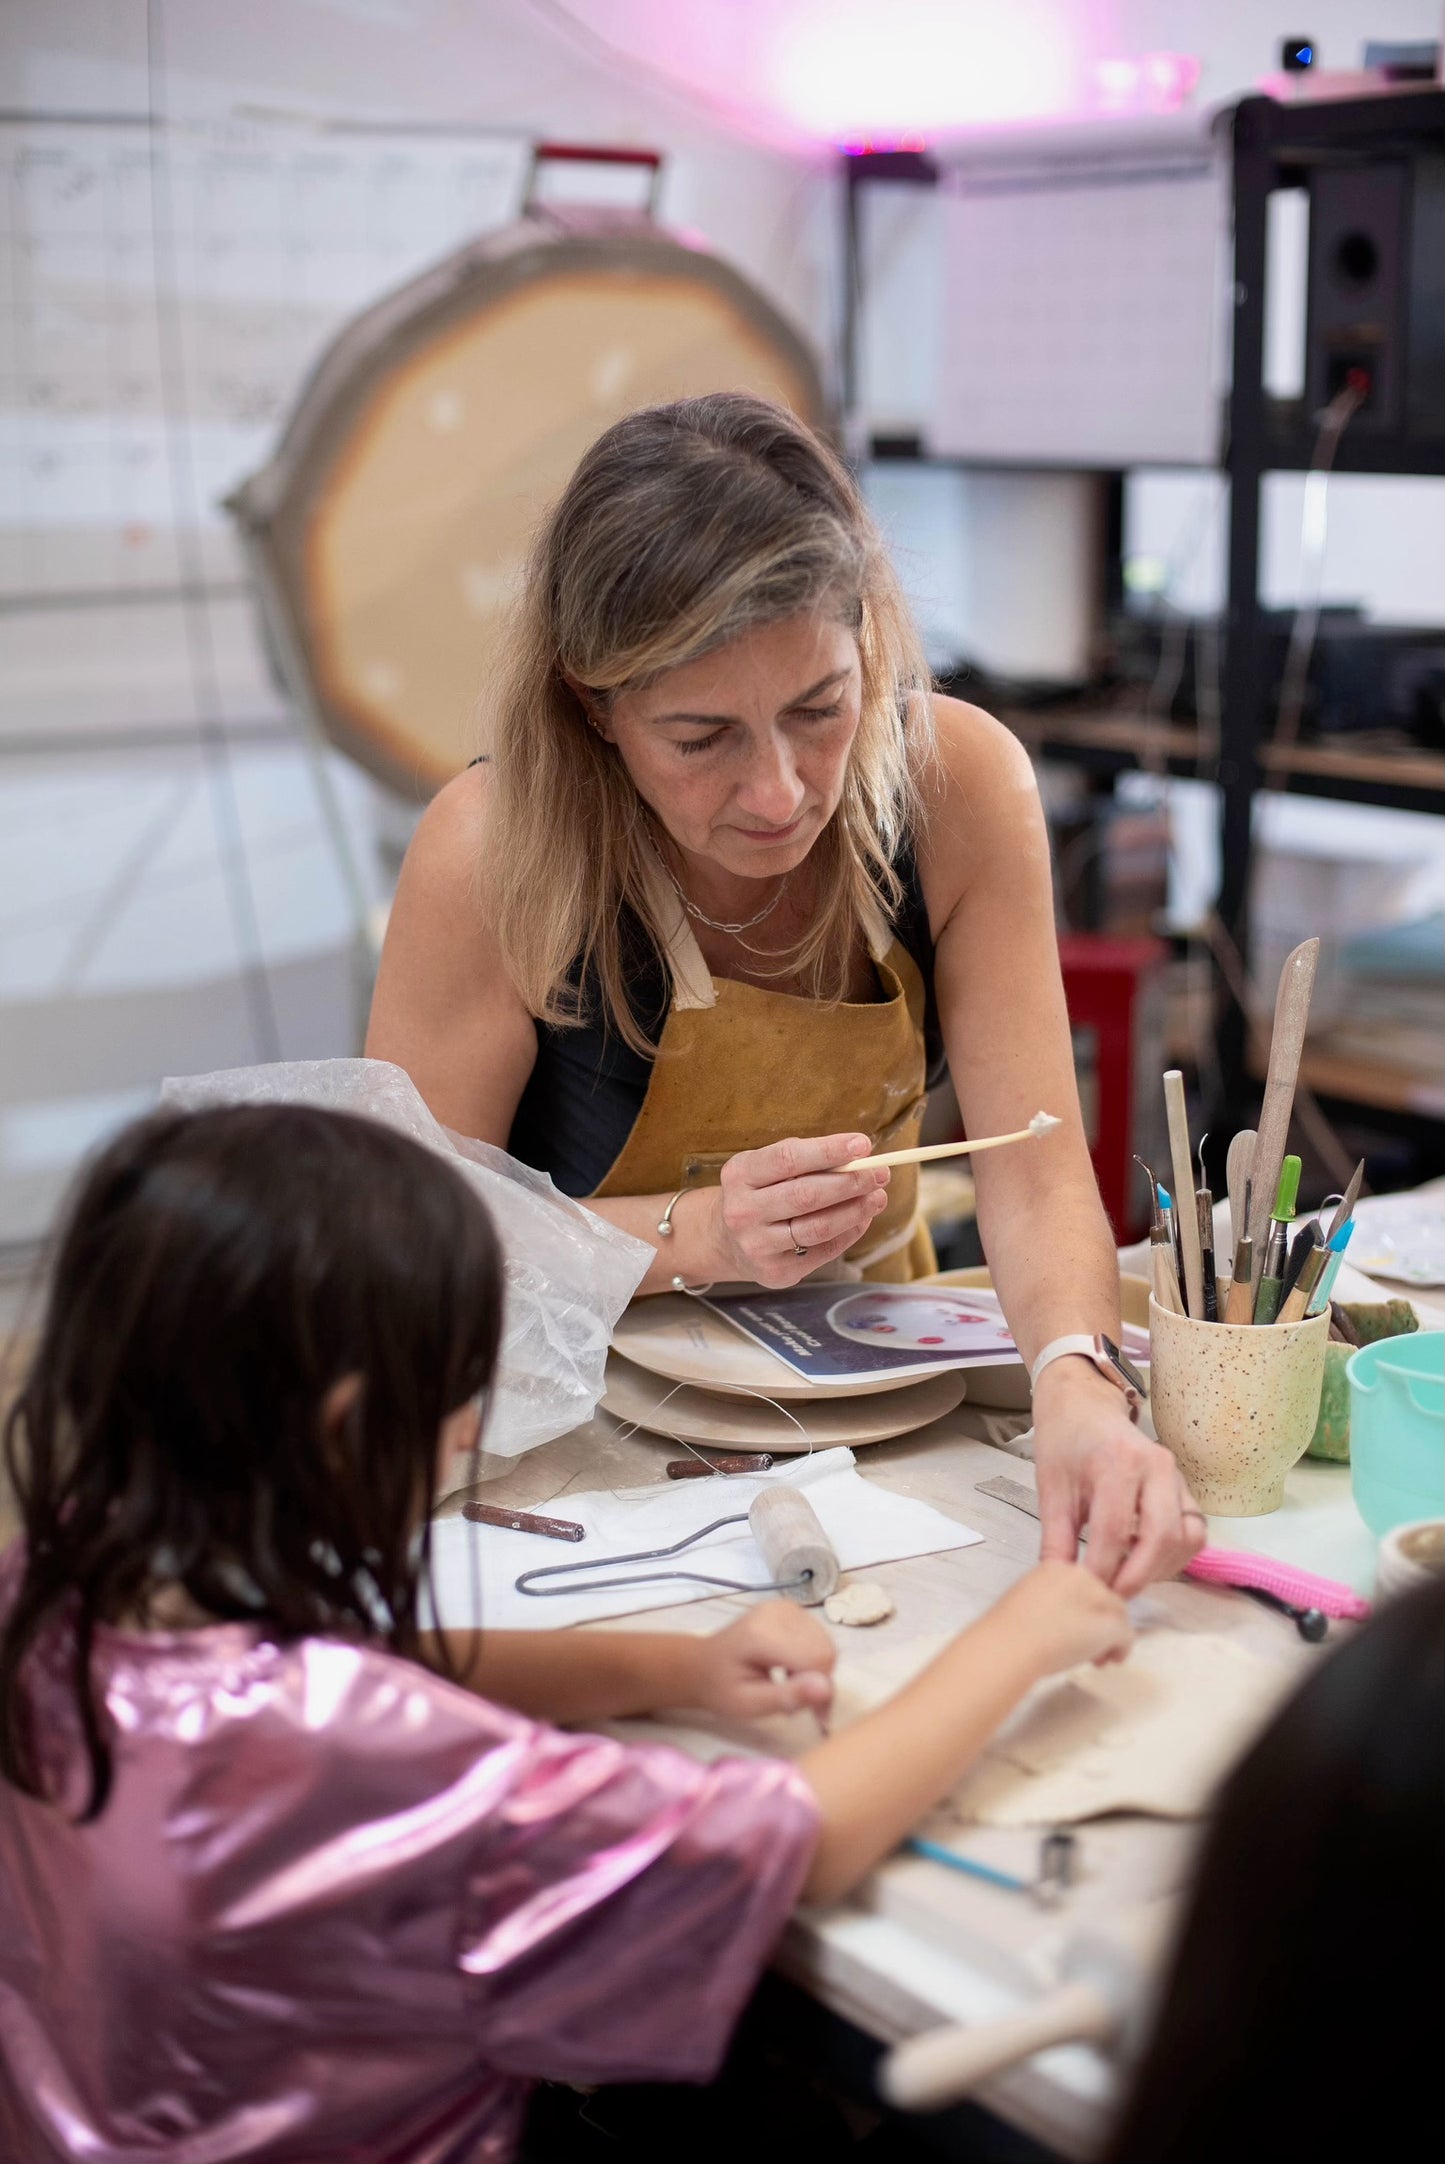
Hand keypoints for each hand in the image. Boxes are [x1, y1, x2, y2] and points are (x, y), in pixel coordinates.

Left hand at [687, 1602, 835, 1720]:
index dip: (820, 1691)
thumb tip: (827, 1689)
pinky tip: (792, 1670)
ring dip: (817, 1671)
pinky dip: (813, 1658)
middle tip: (798, 1704)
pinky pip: (819, 1637)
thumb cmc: (722, 1689)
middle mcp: (777, 1611)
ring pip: (826, 1644)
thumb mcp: (749, 1705)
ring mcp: (785, 1605)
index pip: (816, 1659)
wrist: (703, 1664)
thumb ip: (787, 1696)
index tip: (813, 1716)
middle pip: (825, 1650)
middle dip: (819, 1682)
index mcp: (762, 1633)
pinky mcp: (791, 1607)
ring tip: (793, 1688)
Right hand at [711, 1133, 889, 1286]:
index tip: (862, 1145)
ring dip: (856, 1210)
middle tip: (879, 1174)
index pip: (788, 1159)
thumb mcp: (766, 1166)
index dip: (829, 1150)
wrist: (725, 1241)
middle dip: (851, 1182)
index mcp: (739, 1175)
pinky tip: (861, 1219)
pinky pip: (824, 1251)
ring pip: (819, 1227)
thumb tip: (858, 1157)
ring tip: (877, 1198)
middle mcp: (743, 1211)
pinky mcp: (776, 1271)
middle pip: (807, 1195)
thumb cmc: (759, 1193)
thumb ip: (805, 1158)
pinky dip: (849, 1233)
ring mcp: (758, 1245)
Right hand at [989, 1558, 1133, 1674]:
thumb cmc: (1009, 1632)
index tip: (1075, 1626)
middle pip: (1103, 1599)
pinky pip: (1125, 1636)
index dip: (1082, 1609)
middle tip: (1086, 1646)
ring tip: (1094, 1658)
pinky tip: (1108, 1661)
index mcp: (1055, 1568)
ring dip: (1108, 1638)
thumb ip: (1047, 1602)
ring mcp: (1098, 1597)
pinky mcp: (1111, 1621)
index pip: (1082, 1586)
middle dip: (1097, 1624)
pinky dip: (1119, 1650)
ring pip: (1116, 1617)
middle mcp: (1081, 1576)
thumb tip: (1057, 1620)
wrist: (1012, 1645)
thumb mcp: (1024, 1602)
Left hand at [1032, 1361, 1204, 1596]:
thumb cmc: (1065, 1443)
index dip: (1102, 1570)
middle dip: (1137, 1576)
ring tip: (1125, 1578)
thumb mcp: (1051, 1489)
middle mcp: (1157, 1466)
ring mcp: (1177, 1477)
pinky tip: (1143, 1562)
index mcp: (1118, 1461)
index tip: (1086, 1594)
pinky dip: (1174, 1557)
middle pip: (1162, 1537)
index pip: (1116, 1530)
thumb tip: (1059, 1585)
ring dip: (1159, 1569)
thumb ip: (1056, 1539)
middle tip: (1110, 1597)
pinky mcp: (1186, 1490)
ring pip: (1186, 1538)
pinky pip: (1194, 1532)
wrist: (1085, 1407)